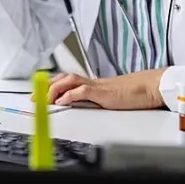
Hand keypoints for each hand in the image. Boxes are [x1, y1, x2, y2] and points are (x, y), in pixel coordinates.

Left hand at [40, 70, 167, 109]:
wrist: (151, 87)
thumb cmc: (134, 94)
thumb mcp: (109, 99)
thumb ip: (95, 100)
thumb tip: (80, 105)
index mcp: (93, 84)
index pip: (67, 80)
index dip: (51, 85)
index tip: (38, 93)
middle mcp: (92, 82)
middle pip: (63, 78)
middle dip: (46, 87)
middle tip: (33, 97)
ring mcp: (97, 86)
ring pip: (70, 81)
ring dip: (54, 89)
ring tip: (43, 98)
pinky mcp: (104, 92)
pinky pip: (83, 91)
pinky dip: (71, 95)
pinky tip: (62, 101)